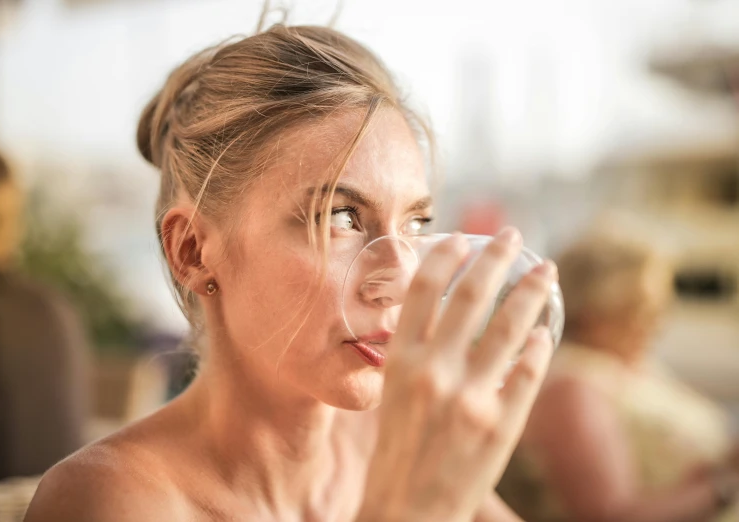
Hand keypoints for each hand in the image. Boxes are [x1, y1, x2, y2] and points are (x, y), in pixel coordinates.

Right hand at [357, 229, 556, 521]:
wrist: (408, 509)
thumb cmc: (397, 449)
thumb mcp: (392, 392)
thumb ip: (414, 352)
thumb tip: (445, 310)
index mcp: (400, 361)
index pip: (424, 290)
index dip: (445, 256)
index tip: (463, 237)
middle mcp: (434, 372)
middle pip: (471, 296)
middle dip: (495, 257)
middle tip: (512, 235)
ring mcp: (470, 399)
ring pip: (510, 327)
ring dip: (531, 290)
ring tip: (546, 270)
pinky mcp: (501, 426)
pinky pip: (529, 373)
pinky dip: (539, 347)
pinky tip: (545, 332)